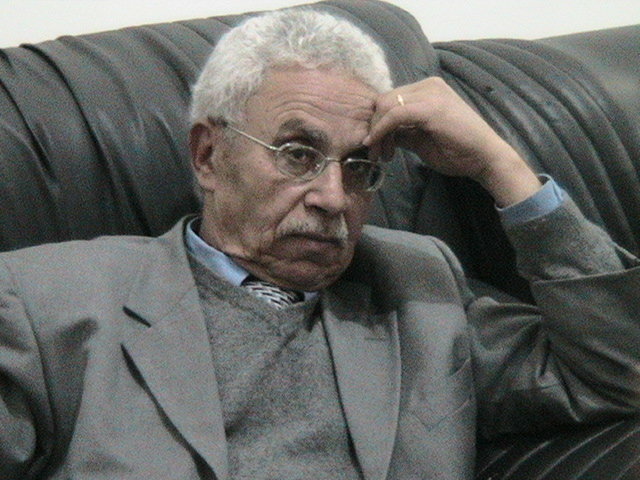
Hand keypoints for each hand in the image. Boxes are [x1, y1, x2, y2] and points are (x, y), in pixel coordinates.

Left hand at [364, 77, 541, 206]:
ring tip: (384, 155)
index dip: (378, 124)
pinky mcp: (431, 107)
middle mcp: (428, 86)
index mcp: (427, 90)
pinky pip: (395, 114)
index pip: (390, 100)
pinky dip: (382, 131)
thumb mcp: (420, 140)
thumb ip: (401, 132)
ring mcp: (431, 93)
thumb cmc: (457, 151)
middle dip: (375, 128)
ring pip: (386, 105)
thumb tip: (377, 135)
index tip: (378, 148)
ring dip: (378, 132)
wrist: (485, 159)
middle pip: (384, 100)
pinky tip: (383, 148)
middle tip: (377, 153)